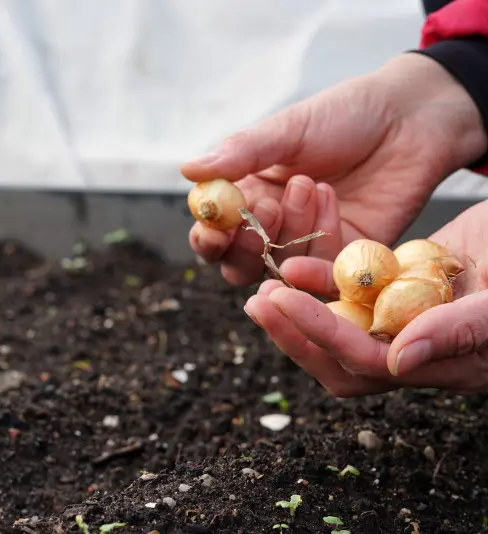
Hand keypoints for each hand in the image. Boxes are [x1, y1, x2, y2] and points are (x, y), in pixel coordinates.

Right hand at [183, 53, 486, 286]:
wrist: (411, 119)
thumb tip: (186, 170)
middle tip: (262, 214)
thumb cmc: (343, 116)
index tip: (212, 229)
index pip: (215, 230)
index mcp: (249, 193)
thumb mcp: (287, 129)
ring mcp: (308, 245)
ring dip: (288, 232)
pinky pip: (321, 270)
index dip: (208, 235)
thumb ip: (240, 153)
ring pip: (279, 268)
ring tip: (311, 183)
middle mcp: (273, 226)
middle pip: (238, 263)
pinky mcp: (345, 258)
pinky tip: (330, 201)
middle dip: (243, 247)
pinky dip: (319, 244)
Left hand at [243, 197, 487, 396]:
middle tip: (257, 303)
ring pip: (339, 325)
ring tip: (262, 288)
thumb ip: (462, 331)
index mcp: (442, 364)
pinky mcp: (402, 288)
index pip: (364, 362)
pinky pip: (353, 292)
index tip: (278, 303)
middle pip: (339, 357)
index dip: (318, 335)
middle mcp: (416, 349)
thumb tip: (397, 361)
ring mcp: (406, 318)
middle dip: (295, 333)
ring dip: (299, 309)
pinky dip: (323, 278)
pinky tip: (296, 263)